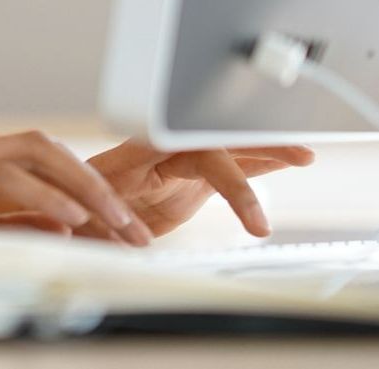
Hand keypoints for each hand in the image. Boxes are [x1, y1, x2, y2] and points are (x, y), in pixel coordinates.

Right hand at [0, 131, 153, 244]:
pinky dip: (46, 197)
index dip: (86, 188)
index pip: (41, 160)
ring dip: (87, 190)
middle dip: (99, 186)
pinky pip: (7, 179)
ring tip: (120, 225)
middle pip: (49, 149)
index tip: (119, 225)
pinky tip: (73, 223)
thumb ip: (4, 222)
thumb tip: (61, 225)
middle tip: (135, 228)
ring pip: (39, 155)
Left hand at [84, 139, 315, 238]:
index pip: (191, 152)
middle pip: (219, 139)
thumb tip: (116, 238)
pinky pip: (231, 162)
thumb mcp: (83, 212)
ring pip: (231, 147)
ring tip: (306, 154)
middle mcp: (165, 147)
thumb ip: (103, 222)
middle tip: (297, 154)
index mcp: (139, 149)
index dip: (226, 175)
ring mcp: (181, 158)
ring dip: (268, 148)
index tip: (251, 211)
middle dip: (259, 145)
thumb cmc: (73, 198)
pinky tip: (288, 158)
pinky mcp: (192, 174)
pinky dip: (261, 160)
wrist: (73, 195)